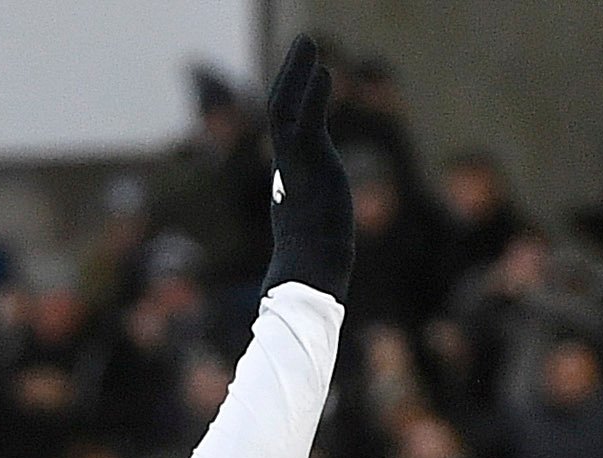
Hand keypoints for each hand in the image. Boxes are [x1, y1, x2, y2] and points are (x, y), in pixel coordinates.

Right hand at [261, 36, 350, 299]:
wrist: (312, 270)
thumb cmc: (315, 259)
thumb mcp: (317, 227)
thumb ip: (318, 218)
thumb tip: (320, 231)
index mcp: (288, 174)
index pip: (285, 125)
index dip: (293, 95)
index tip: (305, 72)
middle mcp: (287, 164)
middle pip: (280, 108)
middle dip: (290, 73)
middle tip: (303, 42)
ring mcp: (295, 164)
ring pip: (286, 109)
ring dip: (296, 73)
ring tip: (307, 42)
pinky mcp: (309, 166)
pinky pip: (306, 122)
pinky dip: (312, 96)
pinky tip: (323, 72)